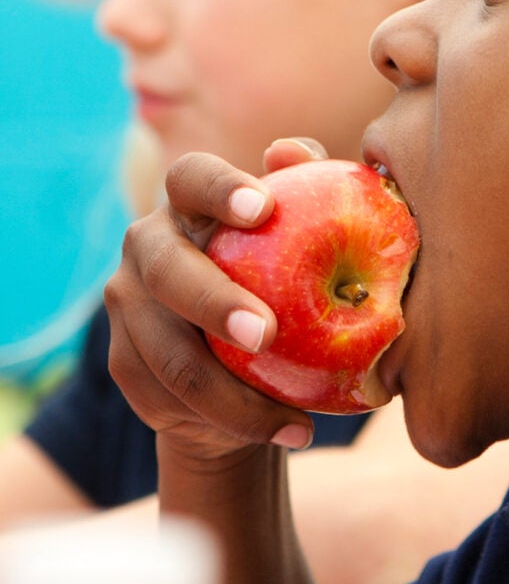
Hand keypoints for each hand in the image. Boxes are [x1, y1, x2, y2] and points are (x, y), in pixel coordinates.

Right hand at [104, 140, 327, 460]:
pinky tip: (282, 432)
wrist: (245, 359)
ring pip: (170, 357)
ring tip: (299, 421)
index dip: (222, 189)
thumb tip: (294, 151)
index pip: (193, 177)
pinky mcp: (125, 362)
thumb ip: (309, 188)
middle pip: (168, 272)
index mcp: (190, 203)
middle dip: (214, 302)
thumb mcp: (307, 234)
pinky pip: (170, 399)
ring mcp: (127, 306)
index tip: (263, 207)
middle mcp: (147, 246)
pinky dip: (230, 423)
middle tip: (266, 332)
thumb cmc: (287, 276)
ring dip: (234, 396)